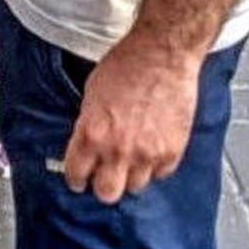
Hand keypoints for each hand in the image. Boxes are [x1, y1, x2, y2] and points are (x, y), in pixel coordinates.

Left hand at [63, 33, 201, 203]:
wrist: (162, 55)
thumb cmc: (126, 65)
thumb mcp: (92, 94)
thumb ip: (89, 125)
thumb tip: (87, 143)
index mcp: (92, 133)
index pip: (76, 174)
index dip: (76, 177)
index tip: (80, 178)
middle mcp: (118, 149)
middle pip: (107, 193)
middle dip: (103, 185)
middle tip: (105, 174)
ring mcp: (147, 154)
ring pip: (135, 187)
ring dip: (132, 175)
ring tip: (133, 157)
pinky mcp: (172, 151)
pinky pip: (161, 174)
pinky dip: (156, 166)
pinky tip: (152, 149)